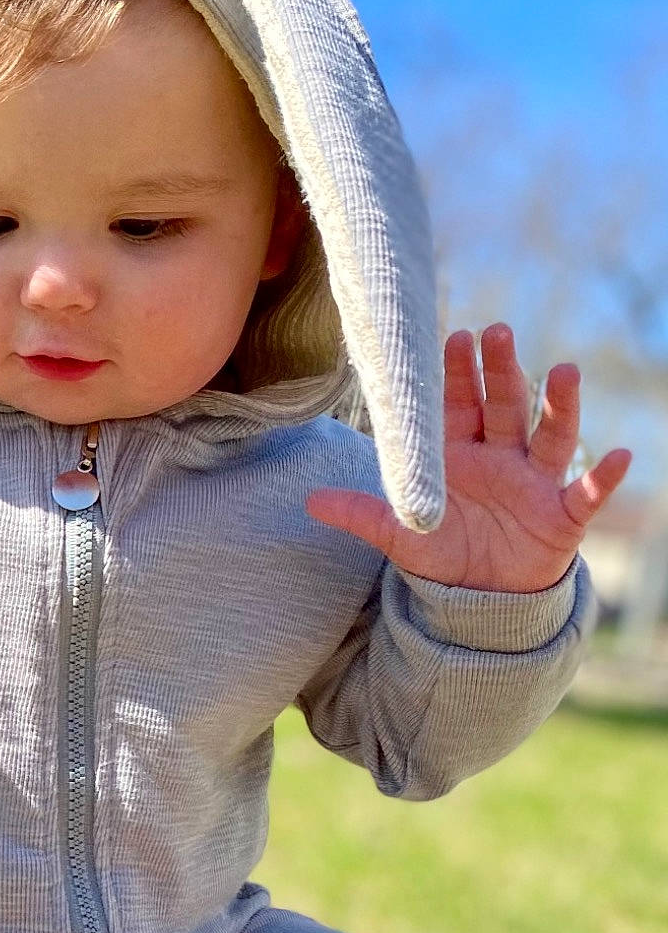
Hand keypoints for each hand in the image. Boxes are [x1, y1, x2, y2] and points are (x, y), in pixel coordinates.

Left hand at [306, 324, 631, 592]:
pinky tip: (624, 456)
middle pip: (504, 406)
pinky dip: (605, 476)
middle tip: (497, 332)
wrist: (478, 600)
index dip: (456, 374)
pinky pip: (588, 493)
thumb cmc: (443, 555)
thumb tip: (308, 502)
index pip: (458, 405)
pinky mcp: (563, 516)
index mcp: (460, 454)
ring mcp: (535, 483)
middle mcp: (502, 458)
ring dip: (559, 405)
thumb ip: (361, 514)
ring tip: (564, 372)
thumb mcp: (399, 536)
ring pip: (550, 436)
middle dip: (502, 371)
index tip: (454, 336)